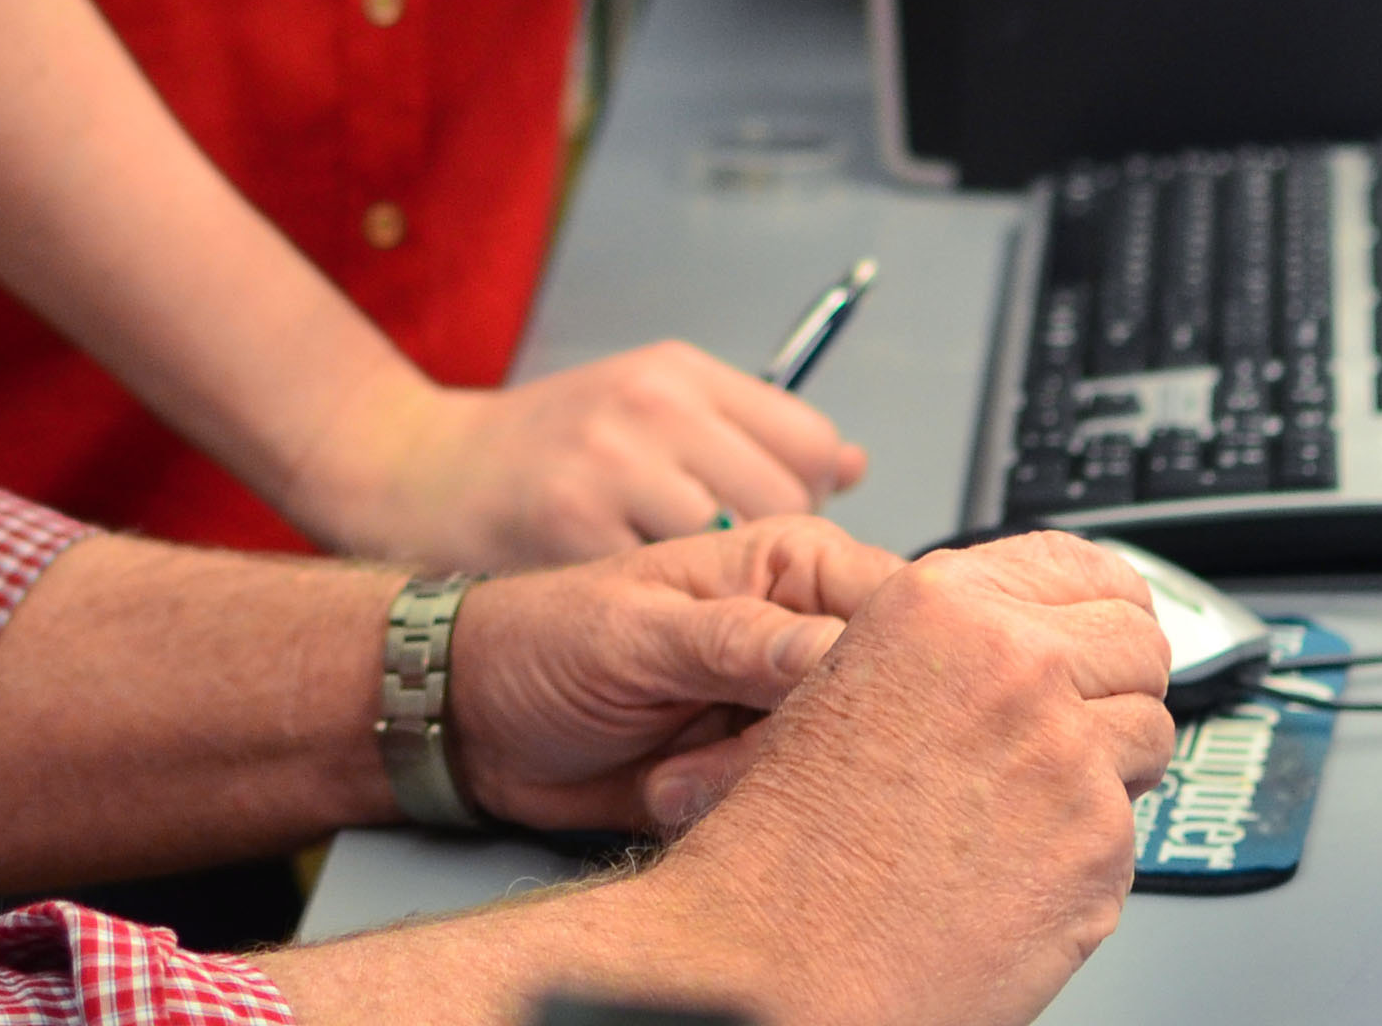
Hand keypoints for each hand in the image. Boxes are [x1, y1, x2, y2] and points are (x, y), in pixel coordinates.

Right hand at [285, 345, 869, 564]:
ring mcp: (612, 464)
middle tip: (721, 588)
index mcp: (678, 374)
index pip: (810, 445)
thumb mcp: (644, 413)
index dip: (809, 507)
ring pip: (736, 554)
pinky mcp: (574, 529)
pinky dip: (667, 625)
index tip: (770, 542)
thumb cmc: (538, 459)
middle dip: (771, 561)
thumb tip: (853, 466)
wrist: (407, 472)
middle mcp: (652, 406)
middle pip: (785, 504)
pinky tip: (632, 622)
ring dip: (724, 598)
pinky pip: (668, 595)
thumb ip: (746, 439)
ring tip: (680, 611)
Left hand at [441, 517, 892, 833]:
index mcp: (794, 565)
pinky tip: (672, 791)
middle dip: (810, 742)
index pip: (901, 607)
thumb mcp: (637, 631)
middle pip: (884, 703)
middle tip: (720, 746)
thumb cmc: (542, 640)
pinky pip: (797, 813)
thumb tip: (845, 643)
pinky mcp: (763, 775)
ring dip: (756, 784)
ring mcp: (786, 710)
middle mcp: (804, 634)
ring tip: (675, 771)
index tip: (849, 709)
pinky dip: (736, 816)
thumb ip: (741, 638)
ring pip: (844, 768)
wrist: (480, 721)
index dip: (900, 664)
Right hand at [605, 533, 1177, 1025]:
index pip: (1084, 566)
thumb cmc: (793, 838)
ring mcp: (1067, 752)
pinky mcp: (1100, 843)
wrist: (786, 954)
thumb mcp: (851, 679)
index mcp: (944, 604)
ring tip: (1036, 805)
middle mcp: (1015, 663)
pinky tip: (1023, 864)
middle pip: (1137, 641)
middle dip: (1116, 682)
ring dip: (1113, 764)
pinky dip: (1093, 848)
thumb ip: (953, 642)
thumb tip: (1036, 633)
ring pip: (1152, 731)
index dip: (1098, 604)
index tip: (1102, 626)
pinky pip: (1134, 827)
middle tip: (1075, 725)